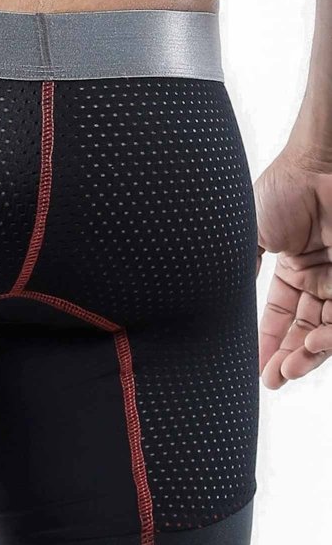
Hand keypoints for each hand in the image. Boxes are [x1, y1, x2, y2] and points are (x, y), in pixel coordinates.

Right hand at [254, 149, 331, 388]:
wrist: (316, 167)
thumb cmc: (284, 189)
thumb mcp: (250, 234)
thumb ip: (243, 267)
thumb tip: (223, 301)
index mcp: (292, 267)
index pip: (282, 316)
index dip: (270, 344)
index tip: (259, 371)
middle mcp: (319, 276)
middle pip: (307, 330)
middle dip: (291, 358)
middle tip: (275, 377)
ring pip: (328, 330)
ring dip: (311, 353)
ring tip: (292, 366)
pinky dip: (330, 337)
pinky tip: (313, 344)